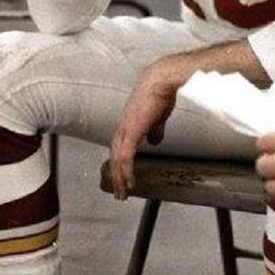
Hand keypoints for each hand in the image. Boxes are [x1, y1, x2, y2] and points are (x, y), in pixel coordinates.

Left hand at [109, 62, 180, 200]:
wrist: (160, 81)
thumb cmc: (160, 93)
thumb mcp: (157, 116)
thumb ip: (154, 129)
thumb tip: (154, 140)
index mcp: (127, 123)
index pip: (118, 148)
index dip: (119, 164)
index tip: (122, 177)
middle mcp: (122, 127)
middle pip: (114, 157)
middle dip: (116, 176)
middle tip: (119, 193)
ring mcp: (125, 130)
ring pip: (117, 160)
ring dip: (119, 179)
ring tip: (122, 194)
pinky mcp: (131, 132)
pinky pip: (125, 157)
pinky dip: (125, 172)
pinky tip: (128, 182)